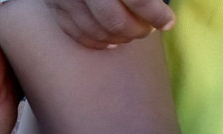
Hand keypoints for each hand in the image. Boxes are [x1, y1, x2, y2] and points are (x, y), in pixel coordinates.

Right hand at [44, 0, 174, 47]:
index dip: (156, 14)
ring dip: (118, 39)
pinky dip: (95, 41)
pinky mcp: (54, 3)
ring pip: (96, 30)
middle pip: (115, 20)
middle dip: (137, 31)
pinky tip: (111, 42)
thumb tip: (161, 7)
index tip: (168, 23)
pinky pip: (75, 32)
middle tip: (147, 30)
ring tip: (131, 35)